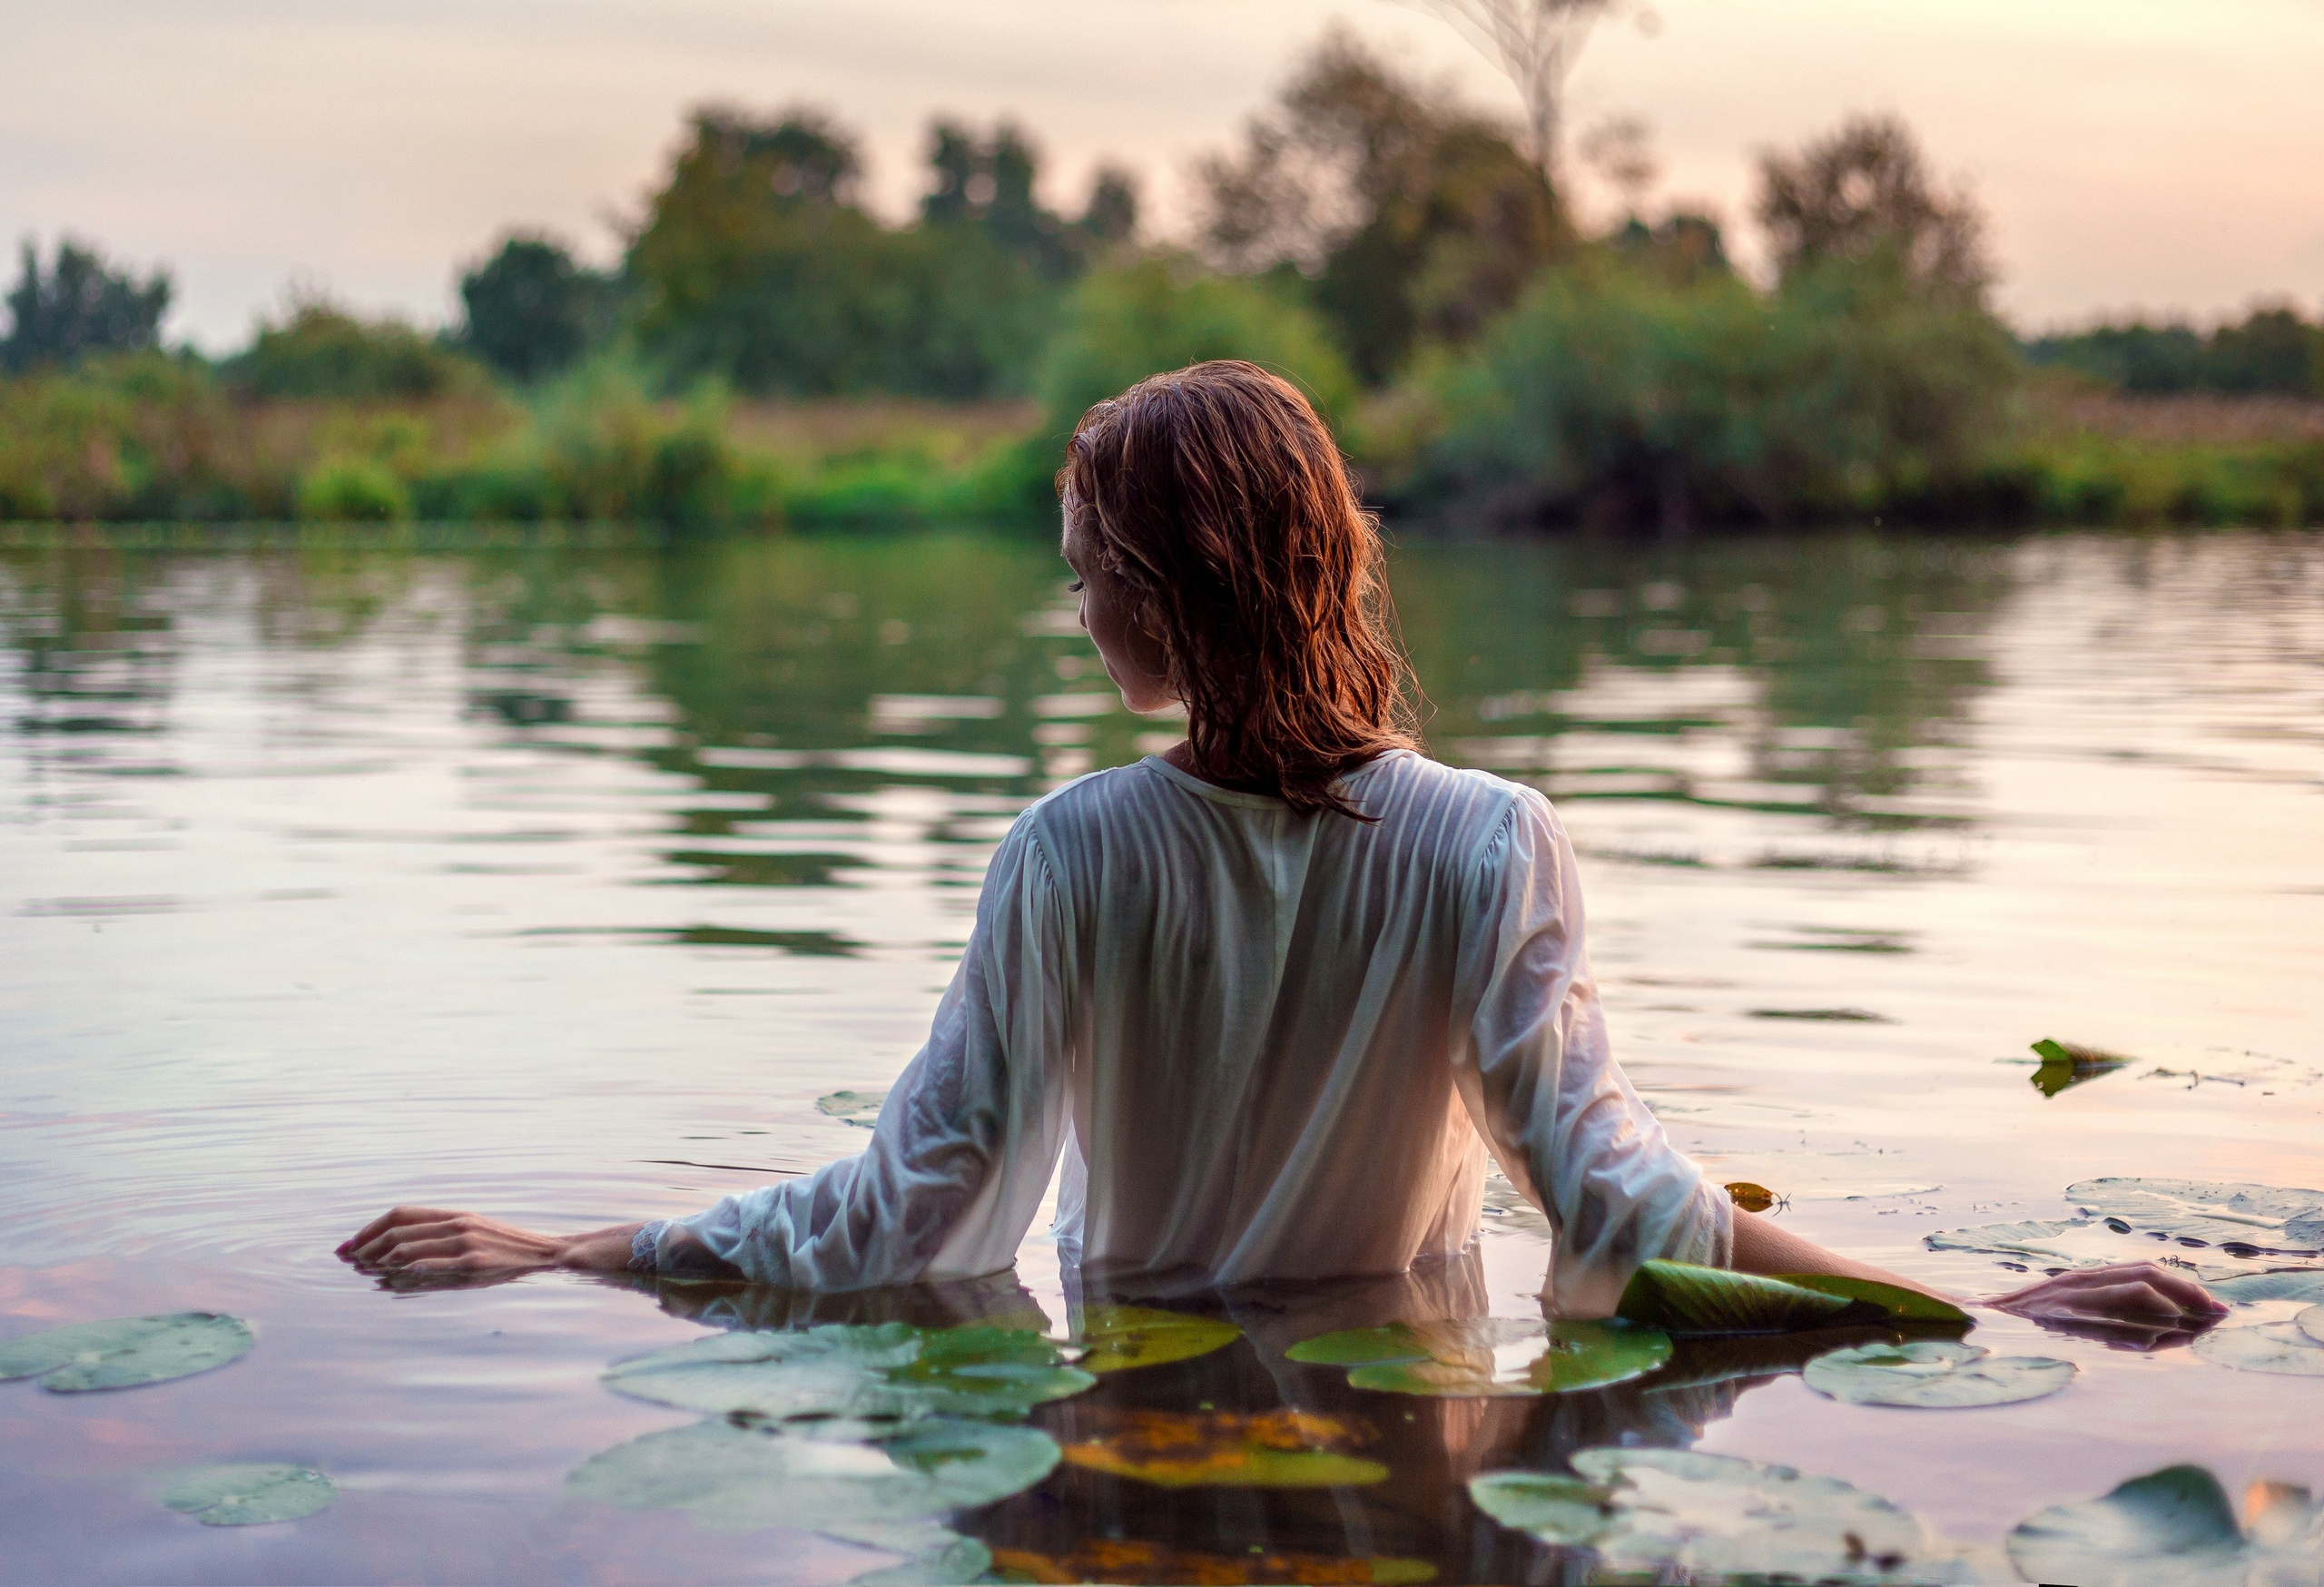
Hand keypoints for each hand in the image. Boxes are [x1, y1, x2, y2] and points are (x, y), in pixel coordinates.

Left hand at [339, 1206, 638, 1276]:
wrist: (548, 1253)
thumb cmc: (507, 1248)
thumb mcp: (473, 1233)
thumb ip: (438, 1240)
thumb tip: (392, 1257)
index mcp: (456, 1214)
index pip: (400, 1214)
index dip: (370, 1228)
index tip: (348, 1244)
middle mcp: (457, 1224)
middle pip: (397, 1232)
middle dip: (365, 1247)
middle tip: (348, 1262)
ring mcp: (465, 1244)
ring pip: (406, 1250)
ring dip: (378, 1263)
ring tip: (364, 1274)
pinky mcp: (473, 1265)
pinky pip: (428, 1269)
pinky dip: (402, 1276)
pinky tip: (388, 1283)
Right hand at [1987, 1261, 2226, 1336]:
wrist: (1970, 1322)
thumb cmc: (2016, 1328)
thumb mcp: (2064, 1316)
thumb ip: (2099, 1317)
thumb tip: (2150, 1336)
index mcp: (2086, 1280)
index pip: (2145, 1272)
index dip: (2184, 1286)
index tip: (2214, 1307)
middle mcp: (2081, 1281)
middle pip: (2146, 1273)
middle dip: (2189, 1292)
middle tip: (2218, 1313)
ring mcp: (2068, 1294)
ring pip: (2132, 1286)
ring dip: (2172, 1303)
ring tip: (2199, 1322)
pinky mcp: (2056, 1310)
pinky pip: (2102, 1310)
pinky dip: (2131, 1319)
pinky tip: (2150, 1338)